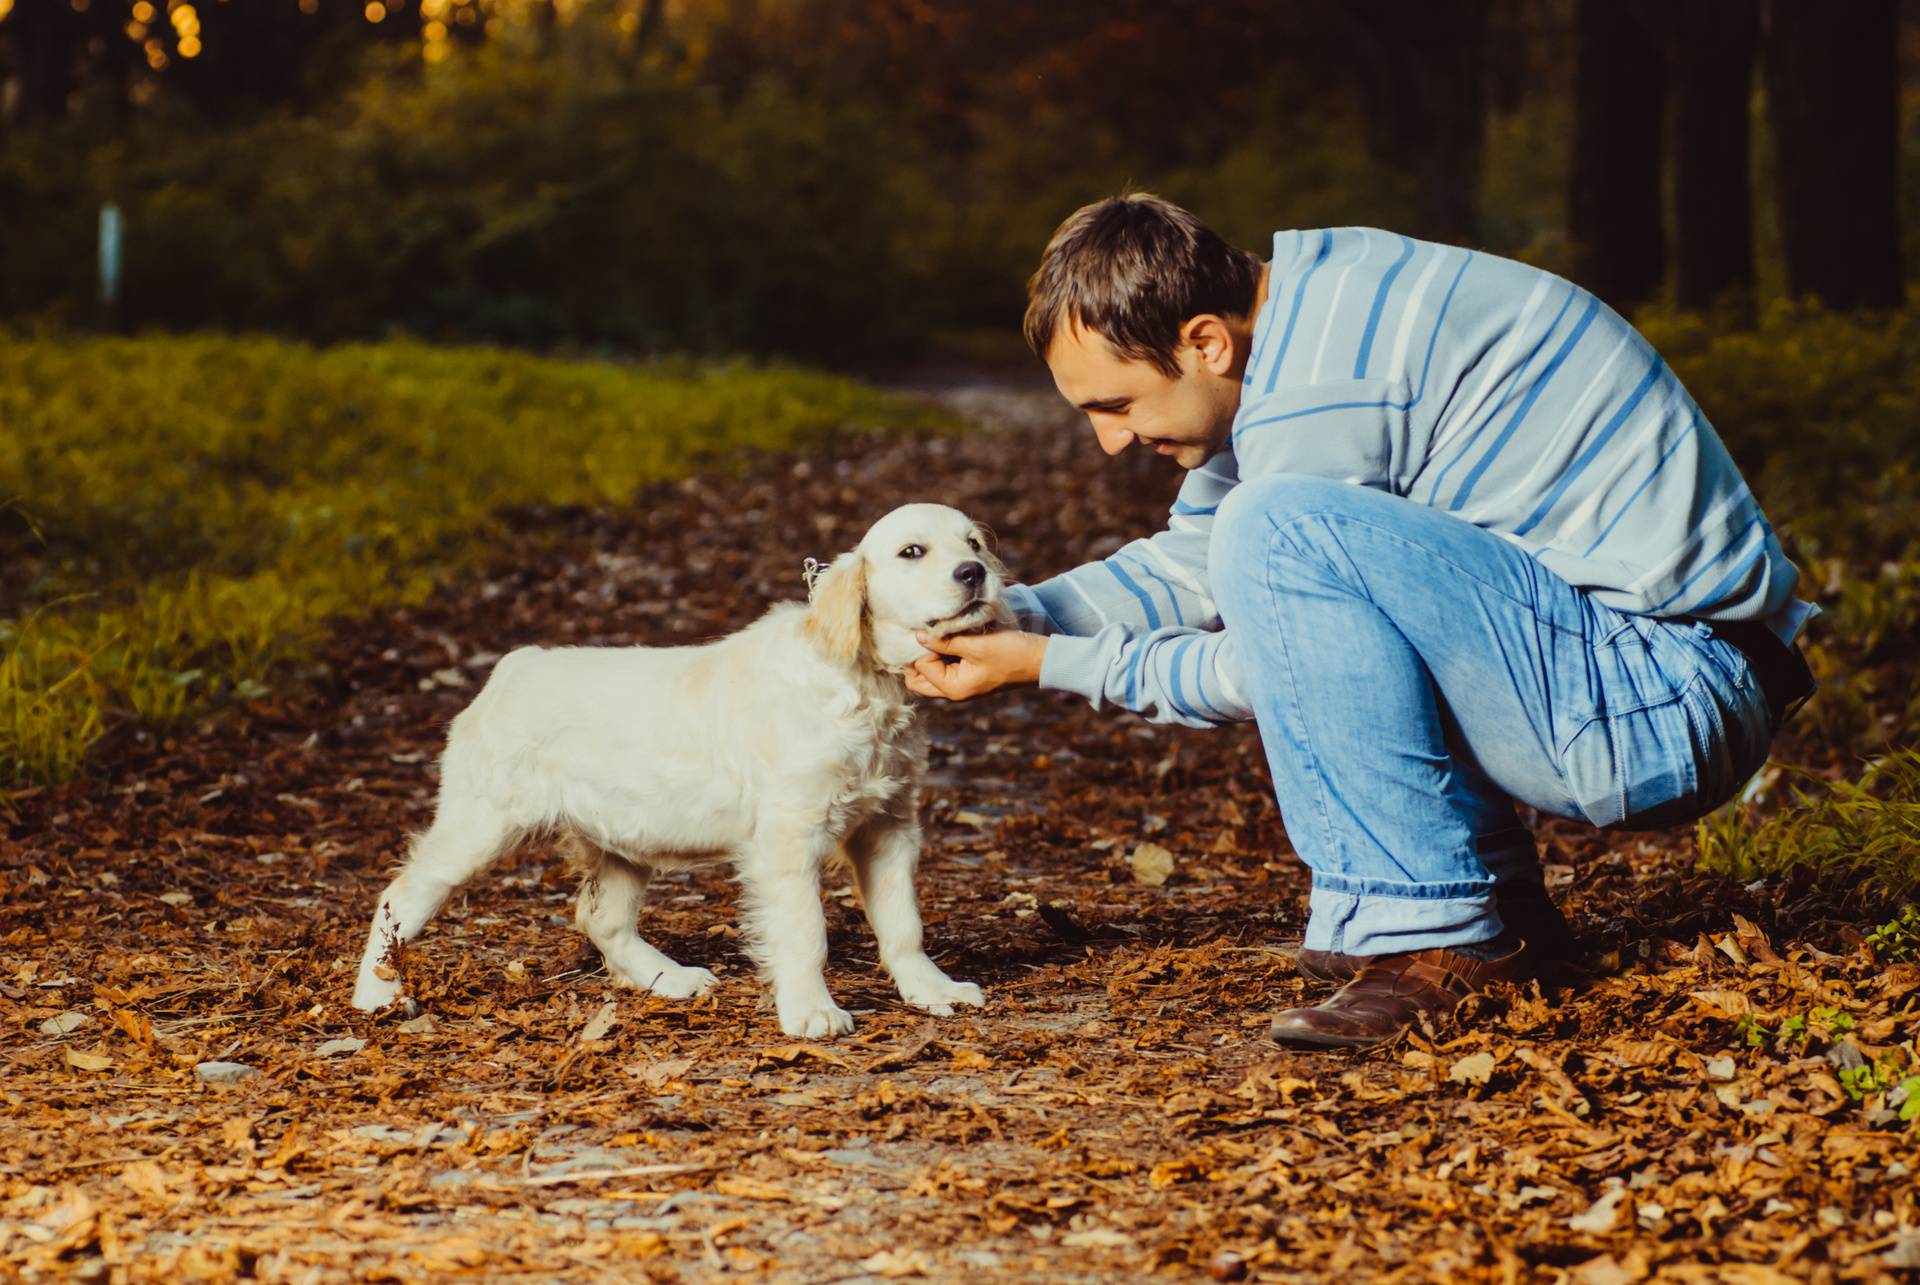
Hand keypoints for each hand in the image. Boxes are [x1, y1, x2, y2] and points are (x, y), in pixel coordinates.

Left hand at [904, 629, 1046, 700]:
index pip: (920, 667)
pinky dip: (943, 654)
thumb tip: (918, 636)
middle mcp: (954, 691)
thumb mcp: (976, 645)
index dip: (923, 646)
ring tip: (941, 633)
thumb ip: (945, 641)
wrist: (1040, 659)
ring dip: (931, 654)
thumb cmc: (1011, 653)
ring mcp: (961, 684)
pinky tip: (951, 637)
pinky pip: (945, 667)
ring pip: (931, 672)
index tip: (933, 627)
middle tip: (929, 633)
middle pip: (919, 679)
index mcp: (954, 688)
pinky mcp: (969, 674)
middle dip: (918, 657)